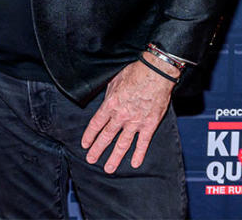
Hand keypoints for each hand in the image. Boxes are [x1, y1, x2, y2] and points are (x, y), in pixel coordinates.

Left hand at [80, 56, 176, 172]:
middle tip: (91, 160)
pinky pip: (143, 142)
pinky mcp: (150, 124)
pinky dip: (139, 154)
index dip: (89, 135)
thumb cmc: (134, 73)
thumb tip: (104, 104)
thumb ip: (108, 96)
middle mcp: (121, 116)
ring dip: (114, 157)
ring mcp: (136, 122)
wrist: (156, 73)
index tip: (85, 144)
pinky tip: (134, 164)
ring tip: (108, 168)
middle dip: (97, 149)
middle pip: (106, 136)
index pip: (96, 124)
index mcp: (110, 104)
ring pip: (123, 144)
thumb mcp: (114, 81)